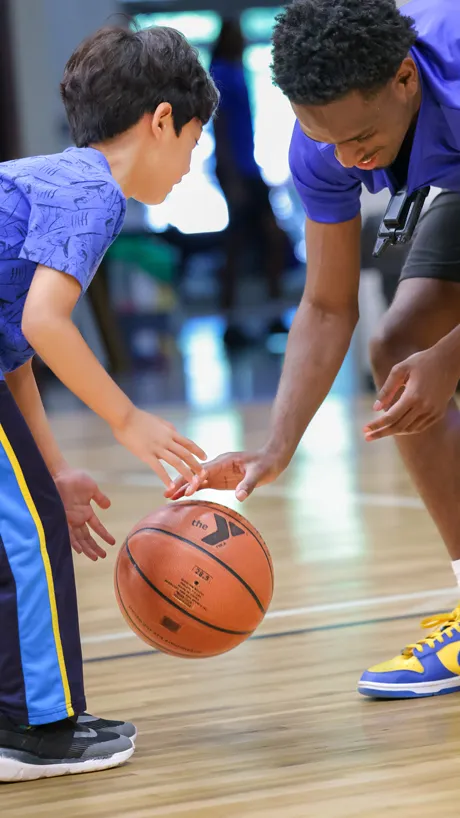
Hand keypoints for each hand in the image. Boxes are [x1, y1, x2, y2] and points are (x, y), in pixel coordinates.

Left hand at [54, 467, 114, 560]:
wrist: (61, 475)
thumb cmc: (76, 479)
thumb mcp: (92, 489)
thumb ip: (100, 498)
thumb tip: (108, 506)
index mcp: (86, 512)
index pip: (97, 527)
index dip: (104, 535)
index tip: (112, 542)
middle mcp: (78, 519)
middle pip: (87, 537)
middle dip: (95, 547)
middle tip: (103, 556)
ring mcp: (70, 520)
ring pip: (79, 539)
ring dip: (86, 548)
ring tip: (94, 557)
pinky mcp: (62, 519)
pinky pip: (68, 534)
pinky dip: (73, 543)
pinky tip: (79, 550)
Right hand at [112, 407, 206, 489]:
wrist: (124, 416)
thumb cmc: (138, 418)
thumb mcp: (158, 421)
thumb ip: (167, 429)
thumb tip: (173, 434)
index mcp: (170, 431)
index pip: (188, 443)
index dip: (197, 451)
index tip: (204, 457)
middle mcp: (167, 440)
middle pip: (186, 454)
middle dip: (196, 465)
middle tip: (204, 474)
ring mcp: (157, 447)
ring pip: (176, 462)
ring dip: (186, 473)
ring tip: (193, 483)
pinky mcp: (146, 454)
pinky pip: (158, 468)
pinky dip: (165, 478)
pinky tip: (170, 487)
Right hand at [164, 449, 285, 501]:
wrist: (271, 460)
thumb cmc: (266, 464)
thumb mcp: (259, 474)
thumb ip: (248, 485)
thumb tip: (240, 497)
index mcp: (224, 461)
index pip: (206, 470)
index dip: (196, 479)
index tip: (188, 490)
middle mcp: (217, 466)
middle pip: (195, 473)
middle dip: (181, 482)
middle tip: (167, 492)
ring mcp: (217, 472)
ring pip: (195, 479)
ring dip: (183, 487)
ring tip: (168, 496)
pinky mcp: (219, 480)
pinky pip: (202, 485)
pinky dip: (192, 491)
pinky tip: (181, 497)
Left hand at [364, 346, 458, 440]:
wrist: (449, 360)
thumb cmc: (422, 361)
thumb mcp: (400, 370)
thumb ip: (387, 389)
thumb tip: (376, 408)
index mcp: (413, 396)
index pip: (391, 417)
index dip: (377, 425)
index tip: (365, 430)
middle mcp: (424, 407)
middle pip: (399, 427)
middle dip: (382, 433)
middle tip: (367, 437)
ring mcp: (433, 411)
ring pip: (410, 429)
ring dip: (394, 431)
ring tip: (381, 430)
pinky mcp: (439, 412)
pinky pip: (420, 426)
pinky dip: (407, 429)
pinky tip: (398, 426)